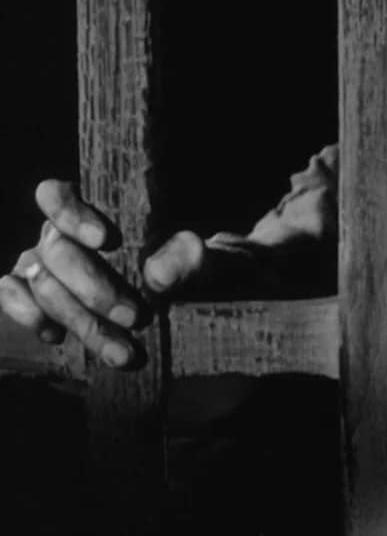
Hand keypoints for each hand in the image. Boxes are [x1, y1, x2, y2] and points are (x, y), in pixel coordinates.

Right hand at [0, 180, 212, 368]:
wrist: (194, 300)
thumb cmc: (195, 268)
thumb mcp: (207, 261)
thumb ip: (190, 259)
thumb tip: (157, 276)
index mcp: (97, 209)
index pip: (59, 196)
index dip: (73, 215)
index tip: (108, 240)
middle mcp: (62, 235)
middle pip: (58, 253)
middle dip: (95, 290)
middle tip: (137, 317)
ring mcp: (44, 266)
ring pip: (43, 285)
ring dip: (81, 321)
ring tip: (123, 352)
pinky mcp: (35, 297)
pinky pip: (13, 297)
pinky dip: (30, 316)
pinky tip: (58, 337)